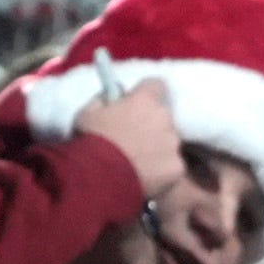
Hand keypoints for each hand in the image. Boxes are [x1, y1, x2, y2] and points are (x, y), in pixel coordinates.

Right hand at [73, 78, 184, 195]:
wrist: (98, 179)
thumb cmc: (90, 142)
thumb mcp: (87, 112)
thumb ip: (104, 99)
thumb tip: (113, 96)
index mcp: (145, 100)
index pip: (156, 85)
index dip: (146, 95)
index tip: (136, 105)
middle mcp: (164, 117)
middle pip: (164, 116)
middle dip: (152, 124)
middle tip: (133, 139)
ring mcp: (173, 144)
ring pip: (169, 142)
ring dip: (158, 148)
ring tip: (137, 163)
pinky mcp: (177, 168)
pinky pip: (172, 166)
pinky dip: (161, 171)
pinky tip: (145, 178)